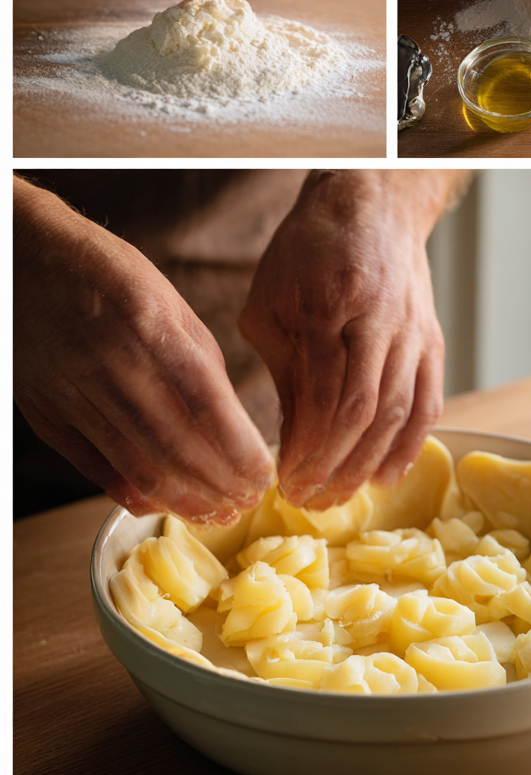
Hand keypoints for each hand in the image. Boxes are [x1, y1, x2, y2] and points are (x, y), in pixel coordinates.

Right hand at [14, 179, 272, 521]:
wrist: (23, 260)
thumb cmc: (106, 275)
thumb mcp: (166, 300)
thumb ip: (201, 362)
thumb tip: (234, 428)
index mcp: (147, 323)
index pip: (206, 404)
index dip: (239, 451)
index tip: (263, 476)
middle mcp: (108, 360)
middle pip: (175, 446)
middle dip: (219, 485)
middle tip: (246, 502)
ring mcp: (71, 392)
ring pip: (137, 465)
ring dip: (184, 500)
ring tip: (216, 513)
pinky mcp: (46, 414)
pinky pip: (94, 468)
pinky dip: (132, 494)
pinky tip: (163, 505)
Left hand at [238, 172, 445, 507]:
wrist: (371, 205)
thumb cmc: (307, 253)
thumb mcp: (271, 305)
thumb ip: (282, 372)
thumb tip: (286, 441)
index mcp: (329, 304)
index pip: (323, 393)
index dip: (306, 446)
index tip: (285, 479)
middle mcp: (378, 320)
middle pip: (364, 411)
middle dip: (335, 466)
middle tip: (309, 501)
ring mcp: (412, 332)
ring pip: (397, 414)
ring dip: (367, 465)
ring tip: (339, 497)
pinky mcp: (432, 342)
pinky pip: (427, 403)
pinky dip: (409, 446)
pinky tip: (385, 477)